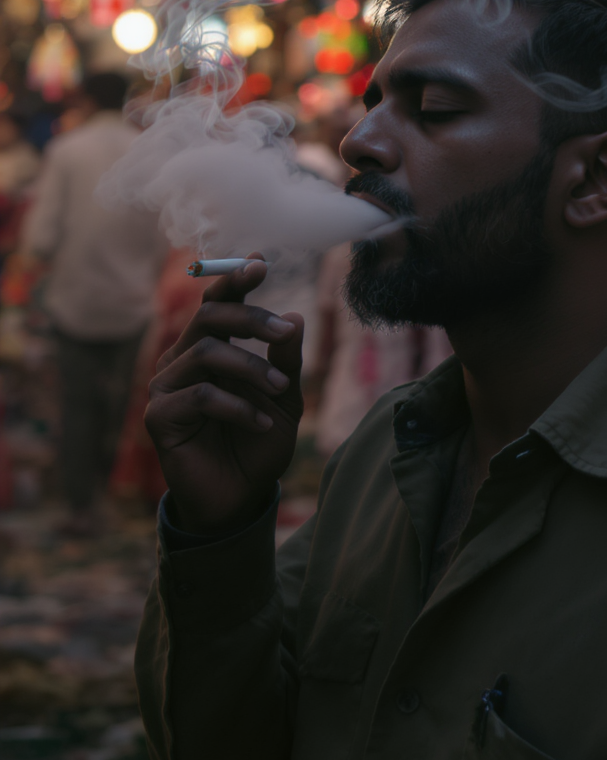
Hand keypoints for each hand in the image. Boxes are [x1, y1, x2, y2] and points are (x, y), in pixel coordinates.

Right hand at [145, 257, 303, 534]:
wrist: (241, 496)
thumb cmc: (259, 441)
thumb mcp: (285, 397)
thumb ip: (285, 360)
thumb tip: (295, 318)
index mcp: (211, 346)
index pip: (217, 303)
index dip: (235, 279)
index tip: (262, 262)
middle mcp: (183, 358)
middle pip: (209, 317)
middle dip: (251, 318)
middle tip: (283, 333)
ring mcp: (166, 385)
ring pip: (206, 352)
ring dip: (251, 368)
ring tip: (280, 392)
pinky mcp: (159, 416)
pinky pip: (199, 395)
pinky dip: (237, 406)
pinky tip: (259, 424)